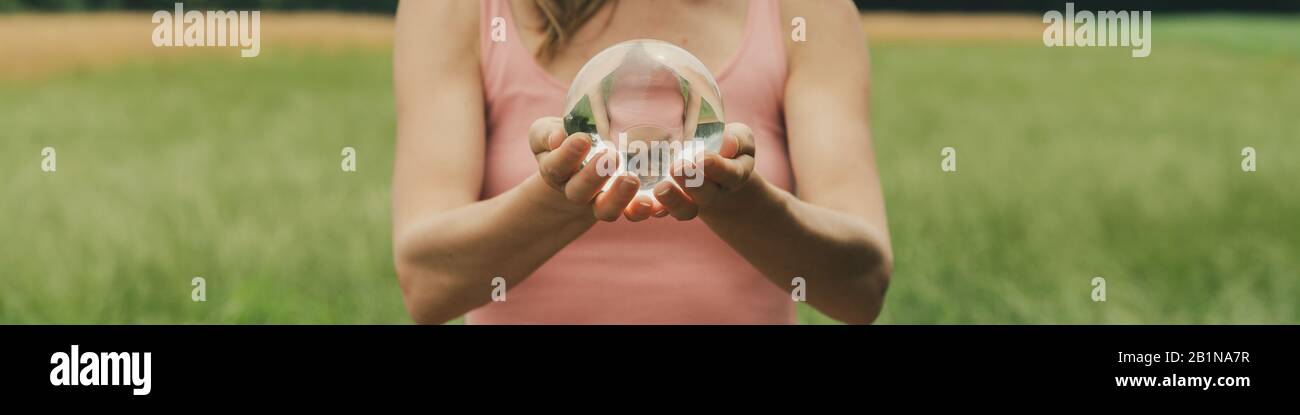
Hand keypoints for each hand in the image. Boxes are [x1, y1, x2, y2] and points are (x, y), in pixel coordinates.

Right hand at [529, 117, 648, 221]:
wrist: (581, 165)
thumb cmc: (564, 142)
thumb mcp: (546, 132)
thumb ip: (546, 133)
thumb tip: (557, 137)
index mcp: (555, 171)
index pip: (555, 166)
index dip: (567, 155)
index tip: (582, 139)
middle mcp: (576, 191)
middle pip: (580, 191)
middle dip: (594, 175)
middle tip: (610, 156)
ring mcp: (599, 202)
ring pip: (606, 210)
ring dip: (618, 197)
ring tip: (631, 179)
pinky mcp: (623, 206)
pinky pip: (632, 214)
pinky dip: (641, 210)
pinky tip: (651, 200)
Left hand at [653, 122, 756, 219]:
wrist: (708, 167)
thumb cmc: (726, 146)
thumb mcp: (739, 137)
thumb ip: (738, 138)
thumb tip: (728, 141)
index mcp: (733, 174)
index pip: (730, 174)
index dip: (717, 167)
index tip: (702, 158)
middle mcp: (713, 192)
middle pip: (706, 194)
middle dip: (692, 183)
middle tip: (677, 168)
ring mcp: (690, 201)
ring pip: (684, 210)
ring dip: (672, 201)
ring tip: (661, 188)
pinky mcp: (667, 204)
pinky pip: (659, 212)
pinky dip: (650, 209)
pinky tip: (640, 200)